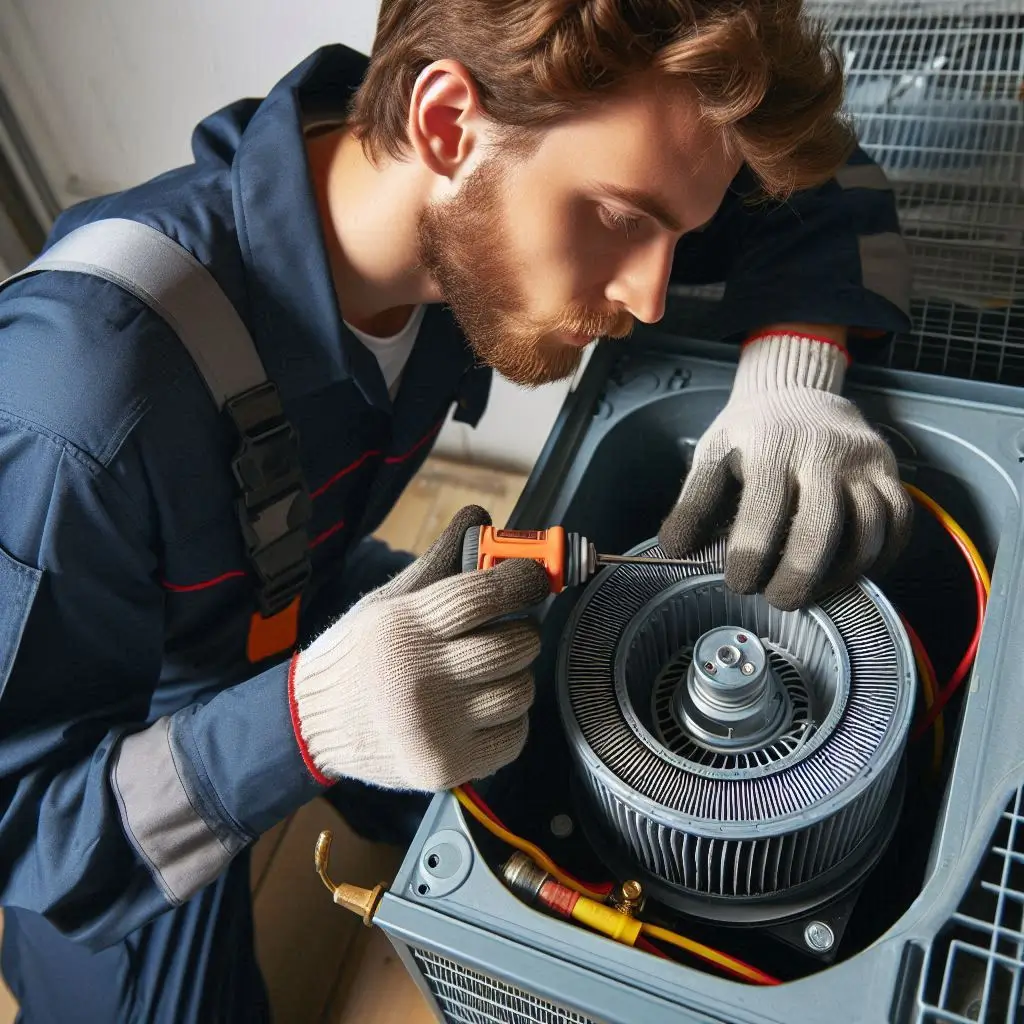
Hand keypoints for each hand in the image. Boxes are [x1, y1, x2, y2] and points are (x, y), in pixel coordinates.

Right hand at [290, 505, 549, 791]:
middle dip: (521, 632)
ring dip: (515, 677)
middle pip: (513, 645)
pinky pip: (514, 736)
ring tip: (487, 673)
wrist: (310, 723)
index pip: (481, 596)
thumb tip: (480, 517)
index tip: (534, 577)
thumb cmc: (358, 655)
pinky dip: (509, 720)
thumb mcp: (388, 601)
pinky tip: (481, 709)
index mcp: (404, 627)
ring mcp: (434, 728)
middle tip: (506, 631)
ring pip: (519, 690)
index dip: (520, 581)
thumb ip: (440, 561)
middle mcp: (419, 678)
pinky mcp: (444, 766)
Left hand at [658, 333, 911, 610]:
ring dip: (839, 575)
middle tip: (778, 600)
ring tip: (810, 590)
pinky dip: (879, 558)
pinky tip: (848, 573)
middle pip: (820, 531)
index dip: (750, 558)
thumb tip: (674, 550)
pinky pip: (898, 524)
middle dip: (797, 578)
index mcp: (772, 447)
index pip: (763, 514)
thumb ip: (694, 502)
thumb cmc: (752, 430)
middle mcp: (824, 452)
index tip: (738, 583)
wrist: (798, 388)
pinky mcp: (890, 471)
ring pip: (867, 534)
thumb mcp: (713, 453)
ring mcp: (863, 462)